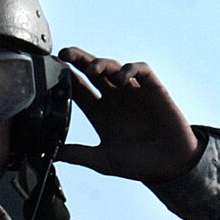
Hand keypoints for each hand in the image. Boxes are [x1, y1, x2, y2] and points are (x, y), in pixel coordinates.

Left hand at [55, 48, 201, 183]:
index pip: (77, 87)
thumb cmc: (137, 163)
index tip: (50, 71)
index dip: (64, 77)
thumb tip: (51, 154)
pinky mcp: (153, 89)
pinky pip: (141, 70)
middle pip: (91, 70)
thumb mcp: (103, 161)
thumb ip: (78, 155)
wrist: (170, 166)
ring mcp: (132, 91)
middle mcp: (113, 97)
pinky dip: (130, 69)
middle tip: (64, 53)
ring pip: (113, 66)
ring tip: (93, 70)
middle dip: (77, 58)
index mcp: (98, 111)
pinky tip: (122, 78)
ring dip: (101, 63)